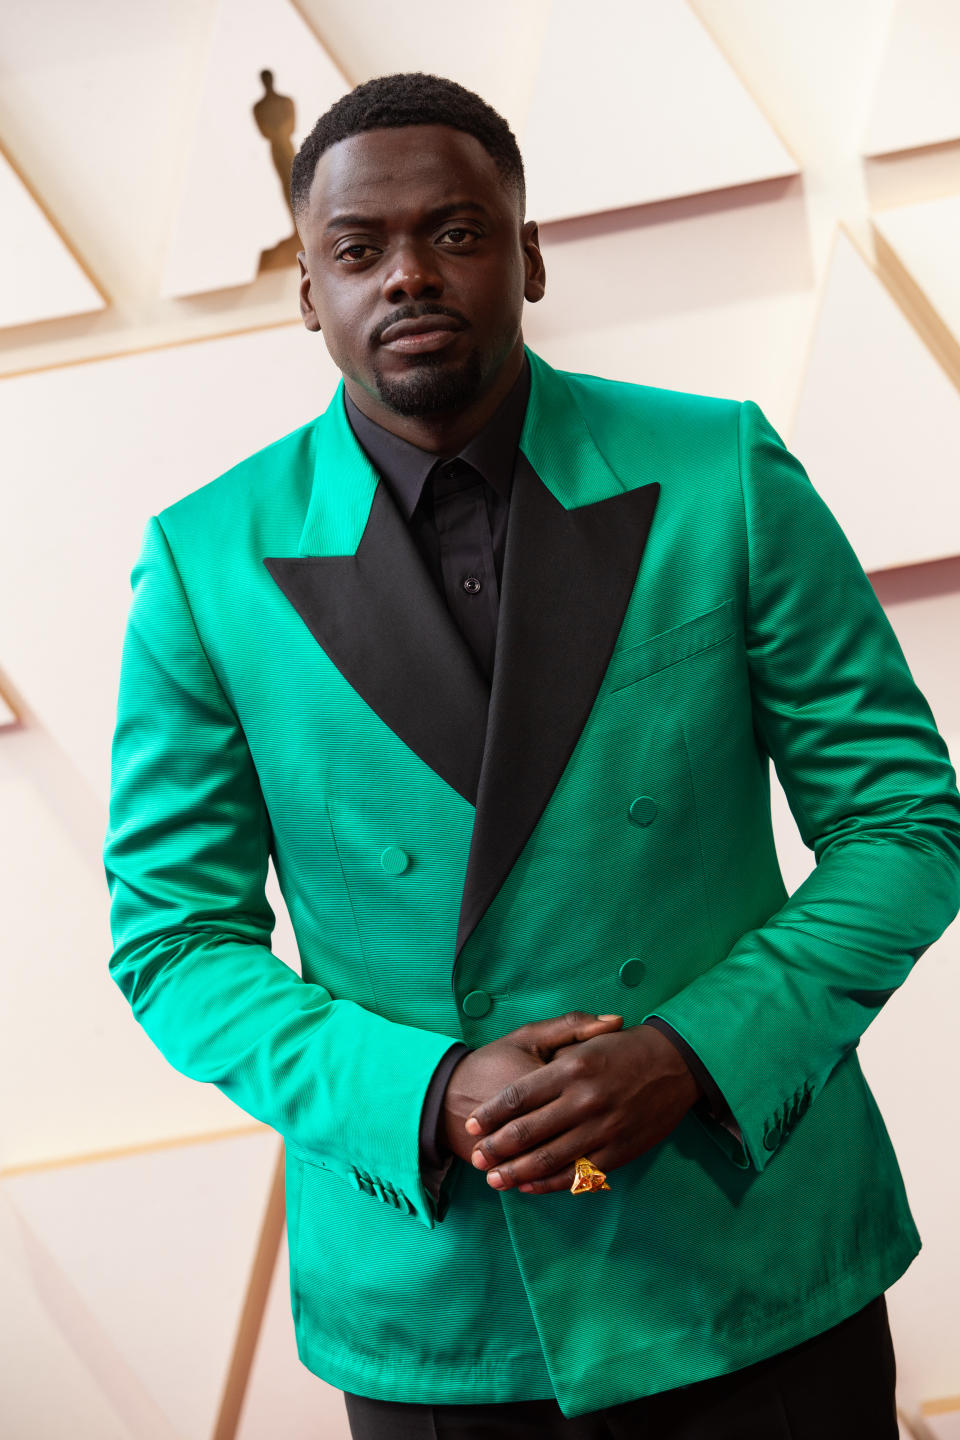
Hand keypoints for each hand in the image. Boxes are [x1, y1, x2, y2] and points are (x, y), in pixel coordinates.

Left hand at [464, 1023, 703, 1192]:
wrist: (675, 1063)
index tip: (471, 1124)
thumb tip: (522, 1075)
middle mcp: (584, 1100)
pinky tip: (530, 1185)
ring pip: (549, 1158)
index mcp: (571, 1068)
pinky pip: (578, 1174)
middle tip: (476, 1158)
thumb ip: (552, 1049)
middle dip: (496, 1148)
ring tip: (494, 1179)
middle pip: (528, 1131)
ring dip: (516, 1171)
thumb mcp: (586, 1036)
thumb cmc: (624, 1047)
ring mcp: (602, 1128)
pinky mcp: (618, 1150)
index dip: (491, 1113)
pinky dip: (550, 1183)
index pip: (518, 1096)